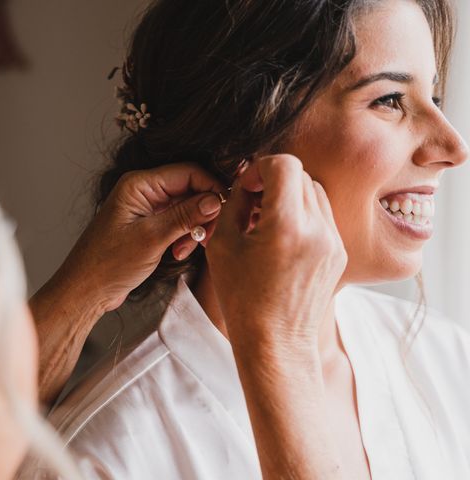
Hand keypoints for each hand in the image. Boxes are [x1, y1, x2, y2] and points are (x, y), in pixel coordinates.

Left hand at [54, 162, 223, 313]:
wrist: (87, 289)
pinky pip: (177, 223)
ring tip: (185, 250)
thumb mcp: (152, 238)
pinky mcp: (149, 226)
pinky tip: (178, 253)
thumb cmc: (109, 263)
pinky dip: (183, 237)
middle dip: (203, 213)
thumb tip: (215, 200)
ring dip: (193, 228)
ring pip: (186, 208)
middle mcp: (144, 191)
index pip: (188, 172)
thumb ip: (185, 216)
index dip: (211, 187)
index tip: (225, 209)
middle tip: (208, 237)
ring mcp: (146, 209)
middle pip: (190, 190)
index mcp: (140, 185)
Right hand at [206, 154, 346, 353]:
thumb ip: (235, 202)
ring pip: (314, 191)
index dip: (260, 167)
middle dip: (273, 180)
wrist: (275, 343)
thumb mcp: (222, 245)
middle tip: (252, 203)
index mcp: (287, 226)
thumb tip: (247, 180)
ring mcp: (334, 241)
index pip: (284, 164)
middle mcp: (318, 229)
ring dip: (289, 195)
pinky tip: (282, 237)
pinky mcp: (339, 252)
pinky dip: (302, 214)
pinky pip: (322, 215)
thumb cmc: (243, 299)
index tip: (247, 186)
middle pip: (300, 174)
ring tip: (267, 220)